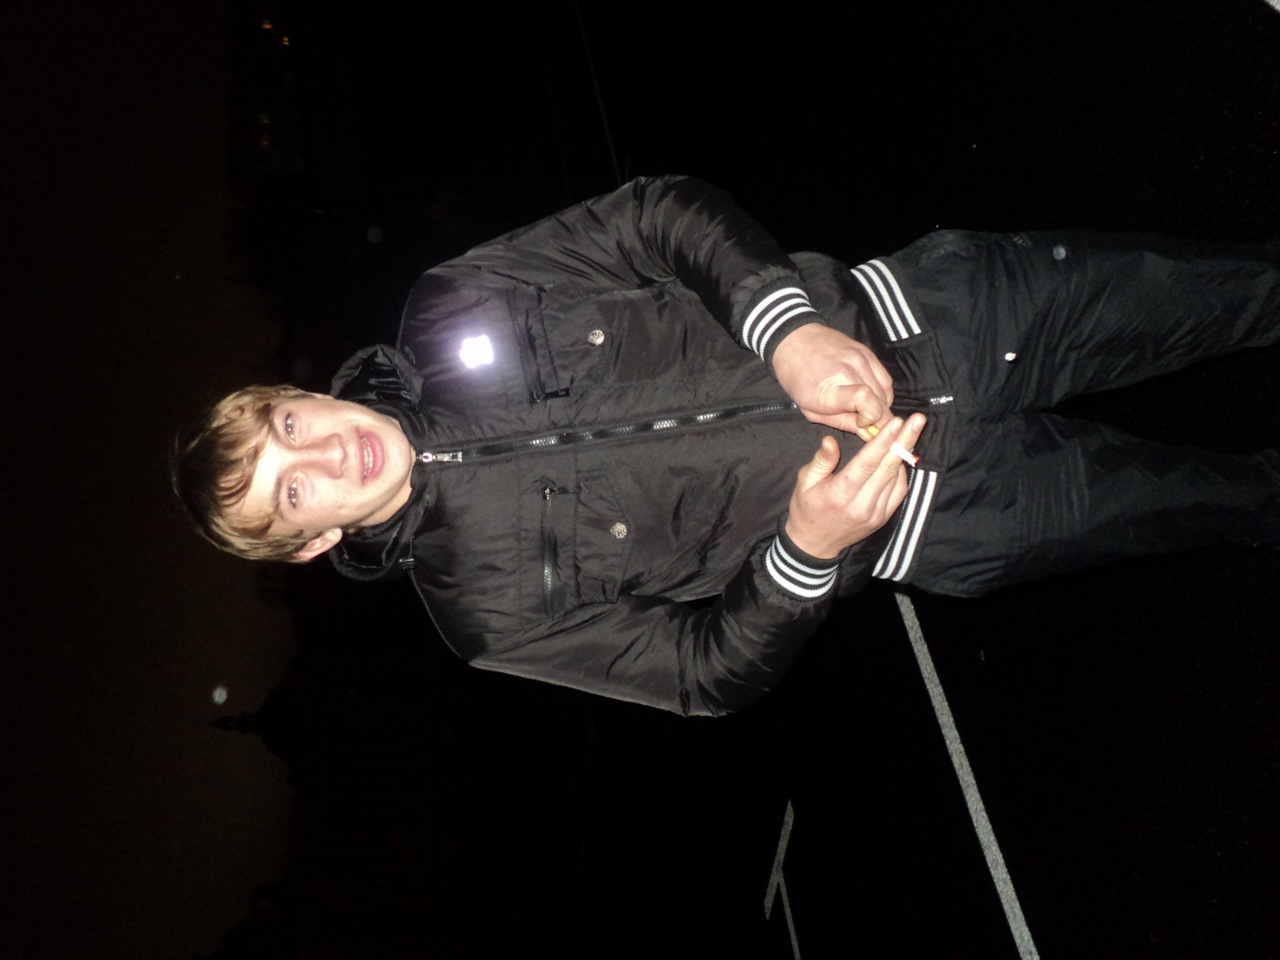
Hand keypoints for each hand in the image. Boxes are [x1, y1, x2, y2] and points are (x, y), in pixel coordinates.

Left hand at [771, 322, 894, 440]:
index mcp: (832, 387)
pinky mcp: (868, 352)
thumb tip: (868, 434)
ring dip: (879, 405)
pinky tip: (868, 394)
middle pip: (881, 401)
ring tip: (862, 406)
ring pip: (887, 391)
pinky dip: (881, 391)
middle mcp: (851, 370)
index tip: (862, 423)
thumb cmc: (798, 380)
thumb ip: (843, 423)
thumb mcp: (812, 411)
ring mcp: (862, 358)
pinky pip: (886, 379)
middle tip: (861, 419)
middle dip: (876, 417)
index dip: (871, 418)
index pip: (867, 401)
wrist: (794, 341)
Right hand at [784, 414, 926, 558]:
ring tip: (910, 432)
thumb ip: (820, 461)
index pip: (867, 463)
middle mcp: (861, 505)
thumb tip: (830, 441)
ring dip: (904, 454)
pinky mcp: (883, 519)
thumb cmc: (806, 509)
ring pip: (897, 479)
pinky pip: (898, 492)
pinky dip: (901, 473)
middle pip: (888, 468)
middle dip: (904, 441)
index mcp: (840, 493)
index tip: (897, 422)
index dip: (883, 442)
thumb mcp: (804, 482)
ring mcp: (875, 514)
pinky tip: (899, 458)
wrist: (814, 545)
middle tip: (918, 420)